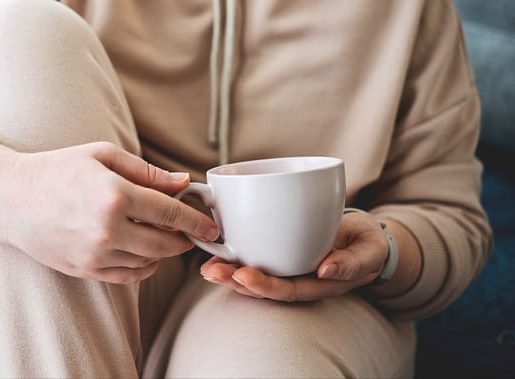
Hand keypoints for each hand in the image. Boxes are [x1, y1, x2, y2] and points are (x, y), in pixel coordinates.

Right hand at [0, 141, 218, 283]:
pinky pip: (128, 276)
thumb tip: (183, 183)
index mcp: (115, 195)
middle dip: (184, 240)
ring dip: (164, 253)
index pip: (171, 213)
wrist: (11, 199)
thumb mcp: (103, 156)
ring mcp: (95, 254)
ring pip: (149, 263)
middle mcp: (108, 229)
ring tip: (162, 237)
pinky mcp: (85, 270)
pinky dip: (143, 266)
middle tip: (191, 232)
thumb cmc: (58, 169)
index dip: (196, 220)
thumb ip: (147, 172)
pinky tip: (141, 251)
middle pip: (165, 244)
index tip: (211, 226)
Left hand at [199, 211, 388, 300]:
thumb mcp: (369, 251)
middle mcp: (298, 279)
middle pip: (263, 285)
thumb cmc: (367, 245)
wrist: (365, 237)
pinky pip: (256, 255)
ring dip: (229, 270)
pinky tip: (216, 247)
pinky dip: (236, 253)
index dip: (263, 286)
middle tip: (211, 270)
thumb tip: (326, 270)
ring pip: (254, 273)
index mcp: (318, 284)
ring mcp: (288, 266)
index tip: (242, 275)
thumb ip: (352, 262)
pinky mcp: (280, 250)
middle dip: (234, 280)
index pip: (286, 290)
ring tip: (206, 266)